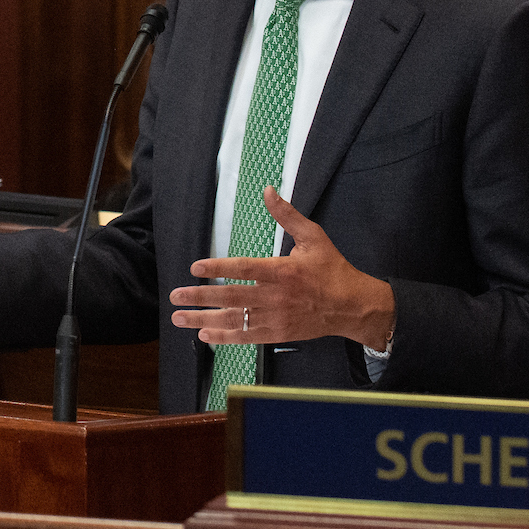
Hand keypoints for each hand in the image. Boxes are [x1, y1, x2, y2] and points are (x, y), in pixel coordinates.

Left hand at [169, 187, 394, 351]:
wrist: (352, 306)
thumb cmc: (332, 269)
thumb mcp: (313, 237)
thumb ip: (287, 215)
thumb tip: (268, 190)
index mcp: (283, 271)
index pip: (244, 269)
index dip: (218, 268)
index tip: (195, 267)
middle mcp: (276, 296)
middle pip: (231, 297)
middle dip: (201, 297)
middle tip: (175, 295)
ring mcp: (276, 318)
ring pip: (235, 320)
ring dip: (204, 320)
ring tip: (180, 318)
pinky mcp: (278, 334)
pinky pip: (247, 337)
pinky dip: (225, 337)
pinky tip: (205, 335)